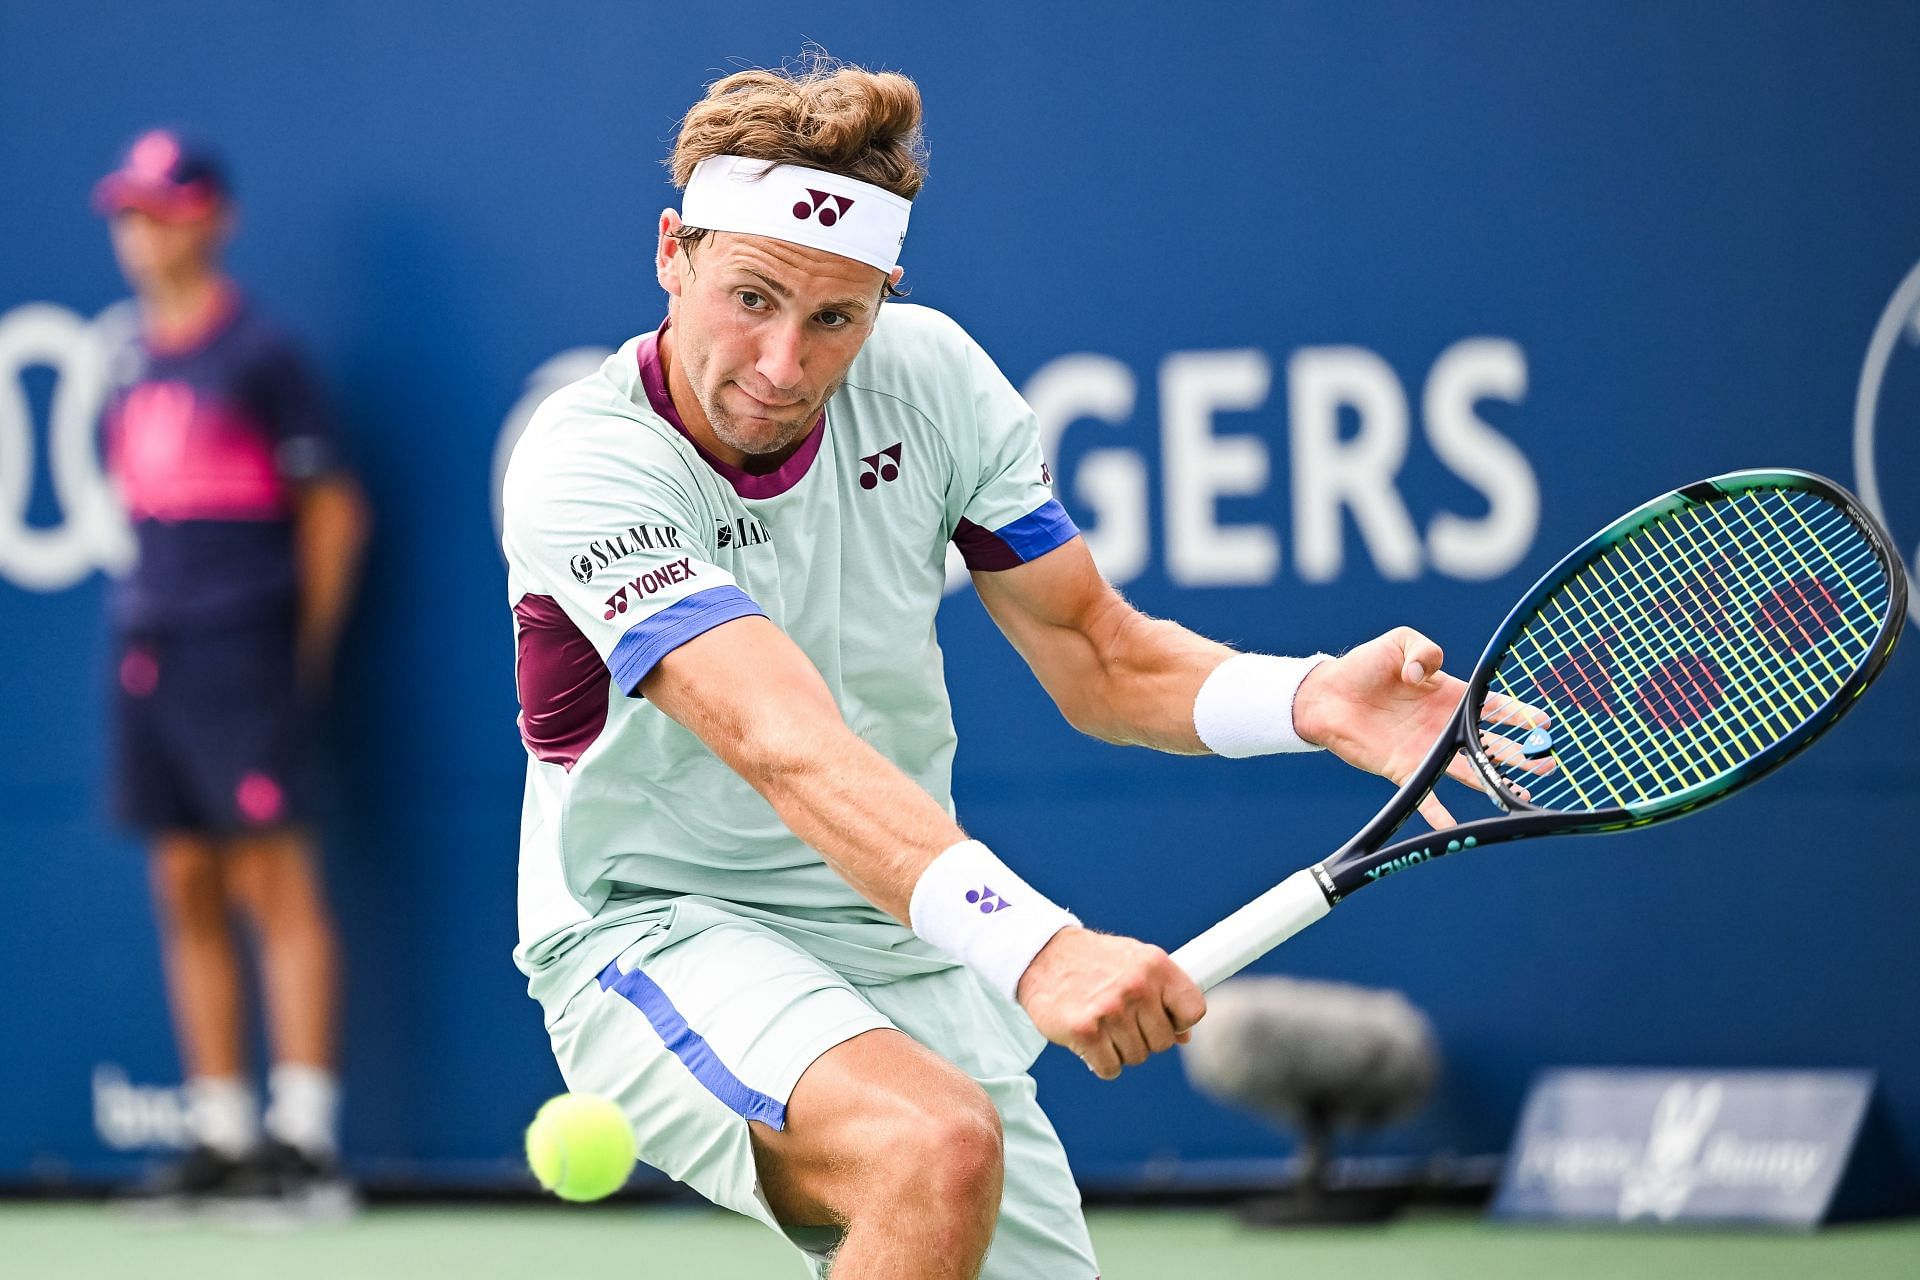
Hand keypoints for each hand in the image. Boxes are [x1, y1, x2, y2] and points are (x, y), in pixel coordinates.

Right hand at [1016, 927, 1206, 1079]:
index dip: (1180, 1022)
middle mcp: (1137, 987)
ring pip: (1137, 1057)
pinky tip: (1091, 1040)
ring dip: (1120, 1049)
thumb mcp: (1136, 962)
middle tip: (1122, 1020)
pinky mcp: (1086, 1032)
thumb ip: (1163, 993)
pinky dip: (1101, 1062)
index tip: (1164, 1020)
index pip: (1194, 1010)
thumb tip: (1184, 1036)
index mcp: (1156, 966)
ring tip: (1103, 1024)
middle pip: (1164, 1042)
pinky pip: (1110, 1069)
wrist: (1042, 955)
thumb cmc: (1094, 961)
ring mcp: (1111, 1011)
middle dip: (1145, 1037)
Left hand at [1292, 626, 1543, 826]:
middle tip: (1548, 762)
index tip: (1544, 722)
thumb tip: (1423, 675)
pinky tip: (1454, 828)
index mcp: (1448, 694)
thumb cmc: (1363, 665)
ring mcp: (1425, 748)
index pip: (1491, 705)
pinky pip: (1425, 793)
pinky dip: (1438, 811)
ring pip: (1467, 769)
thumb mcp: (1399, 642)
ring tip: (1521, 792)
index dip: (1518, 714)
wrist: (1326, 694)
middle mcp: (1442, 725)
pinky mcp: (1402, 767)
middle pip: (1489, 743)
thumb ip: (1423, 650)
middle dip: (1521, 753)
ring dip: (1493, 781)